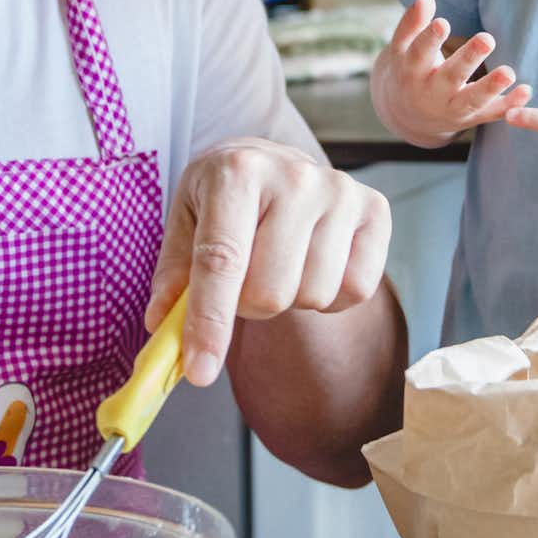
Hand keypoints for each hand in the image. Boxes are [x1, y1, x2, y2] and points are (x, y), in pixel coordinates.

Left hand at [145, 139, 391, 386]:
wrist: (276, 165)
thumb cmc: (225, 199)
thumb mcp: (186, 221)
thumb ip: (174, 275)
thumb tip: (162, 324)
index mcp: (236, 171)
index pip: (221, 261)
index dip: (209, 321)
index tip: (200, 372)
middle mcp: (293, 175)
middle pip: (269, 292)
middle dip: (248, 306)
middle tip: (244, 280)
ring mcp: (340, 191)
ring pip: (312, 295)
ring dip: (289, 299)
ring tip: (279, 265)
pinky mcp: (375, 209)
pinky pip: (355, 291)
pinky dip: (329, 297)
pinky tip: (313, 265)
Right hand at [370, 0, 531, 147]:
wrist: (411, 117)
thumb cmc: (409, 72)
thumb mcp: (403, 49)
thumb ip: (414, 23)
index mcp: (411, 72)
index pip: (420, 54)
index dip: (430, 39)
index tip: (443, 23)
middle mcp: (431, 93)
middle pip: (450, 77)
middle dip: (468, 60)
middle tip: (487, 39)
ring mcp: (452, 108)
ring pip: (472, 100)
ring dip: (491, 88)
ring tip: (509, 72)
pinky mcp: (471, 118)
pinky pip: (491, 113)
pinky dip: (509, 105)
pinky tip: (526, 91)